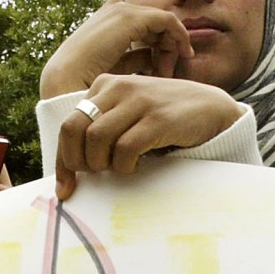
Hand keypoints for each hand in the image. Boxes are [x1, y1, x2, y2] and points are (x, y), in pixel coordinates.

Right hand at [40, 0, 194, 97]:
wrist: (67, 80)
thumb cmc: (86, 81)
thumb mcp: (117, 67)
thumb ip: (135, 58)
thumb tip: (153, 58)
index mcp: (109, 19)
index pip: (144, 28)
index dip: (158, 49)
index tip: (163, 72)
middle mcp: (116, 8)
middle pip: (155, 25)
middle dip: (166, 48)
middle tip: (166, 74)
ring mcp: (123, 10)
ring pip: (163, 23)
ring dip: (172, 46)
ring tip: (168, 72)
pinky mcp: (132, 17)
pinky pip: (168, 21)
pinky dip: (180, 36)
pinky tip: (185, 54)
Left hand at [54, 74, 243, 200]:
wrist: (211, 109)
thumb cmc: (164, 119)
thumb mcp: (128, 115)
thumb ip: (103, 129)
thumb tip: (71, 170)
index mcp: (105, 85)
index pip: (69, 124)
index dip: (63, 160)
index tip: (65, 188)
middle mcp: (118, 87)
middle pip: (75, 129)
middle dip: (78, 161)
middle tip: (96, 174)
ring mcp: (139, 100)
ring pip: (97, 138)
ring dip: (103, 163)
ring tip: (119, 167)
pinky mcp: (158, 117)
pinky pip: (125, 148)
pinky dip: (125, 165)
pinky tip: (136, 165)